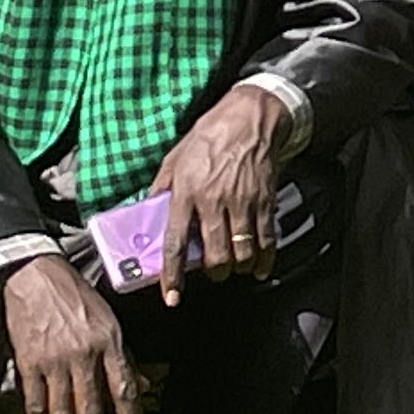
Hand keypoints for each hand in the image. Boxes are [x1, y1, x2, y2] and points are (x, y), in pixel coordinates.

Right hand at [0, 252, 143, 413]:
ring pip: (62, 413)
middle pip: (91, 408)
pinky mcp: (28, 363)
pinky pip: (35, 403)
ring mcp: (53, 361)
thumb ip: (122, 355)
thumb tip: (141, 385)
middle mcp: (83, 354)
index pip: (123, 388)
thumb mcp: (109, 320)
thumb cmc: (76, 297)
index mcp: (108, 341)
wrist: (35, 276)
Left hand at [150, 82, 287, 294]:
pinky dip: (264, 259)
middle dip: (214, 273)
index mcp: (186, 191)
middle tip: (213, 271)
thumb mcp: (175, 157)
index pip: (176, 242)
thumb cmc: (210, 135)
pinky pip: (267, 240)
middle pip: (215, 256)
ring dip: (238, 266)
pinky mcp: (265, 200)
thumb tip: (147, 212)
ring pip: (242, 253)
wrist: (250, 116)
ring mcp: (242, 201)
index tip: (173, 297)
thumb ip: (161, 188)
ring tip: (234, 265)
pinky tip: (260, 265)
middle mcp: (213, 199)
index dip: (173, 275)